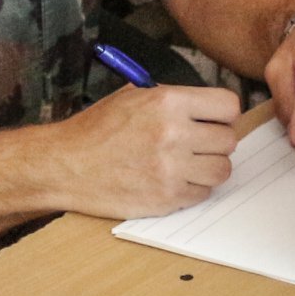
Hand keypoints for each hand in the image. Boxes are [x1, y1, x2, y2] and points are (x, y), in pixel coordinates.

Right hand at [51, 85, 240, 218]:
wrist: (65, 165)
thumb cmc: (96, 130)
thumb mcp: (133, 97)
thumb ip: (173, 99)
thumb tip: (208, 108)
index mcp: (167, 102)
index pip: (228, 106)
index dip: (224, 113)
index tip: (216, 119)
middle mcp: (173, 134)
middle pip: (229, 140)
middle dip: (217, 141)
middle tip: (200, 143)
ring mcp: (171, 169)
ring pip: (222, 170)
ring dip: (210, 167)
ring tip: (191, 163)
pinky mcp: (166, 198)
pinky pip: (203, 194)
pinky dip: (193, 189)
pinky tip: (174, 180)